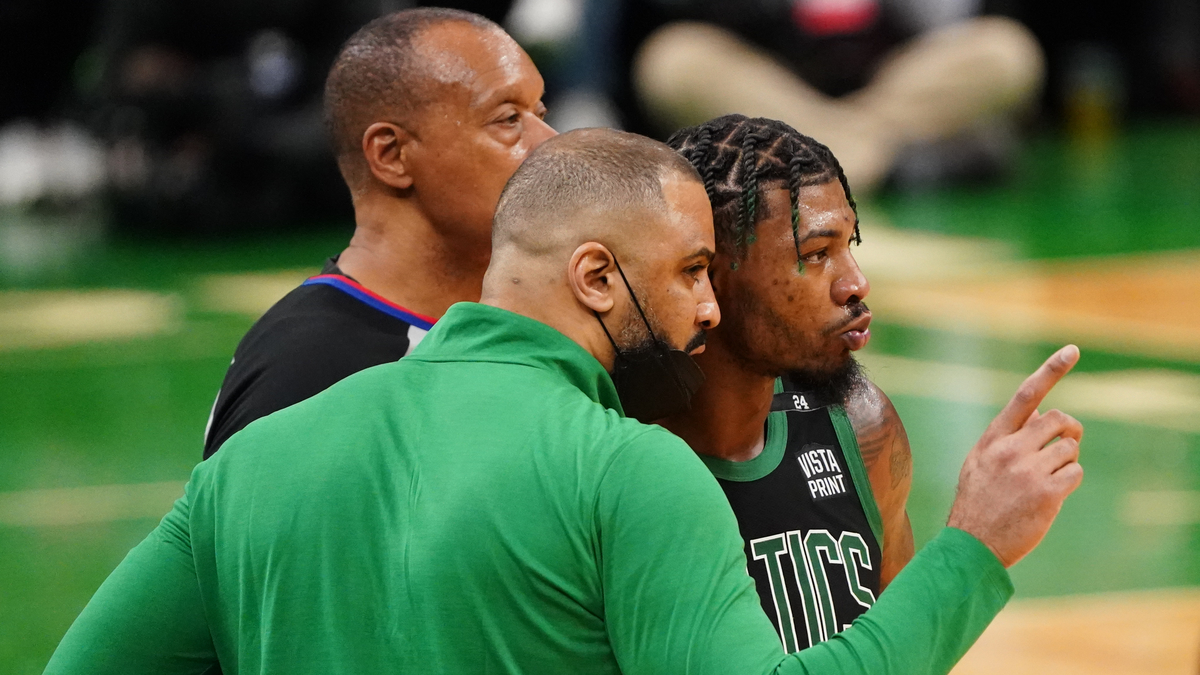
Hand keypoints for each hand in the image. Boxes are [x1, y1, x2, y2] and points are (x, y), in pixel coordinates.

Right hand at [947, 345, 1083, 567]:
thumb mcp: (979, 464)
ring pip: (1069, 448)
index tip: (1072, 350)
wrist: (971, 545)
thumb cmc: (977, 504)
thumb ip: (1005, 440)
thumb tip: (1038, 420)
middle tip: (1066, 446)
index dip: (1051, 370)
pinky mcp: (1045, 493)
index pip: (1025, 396)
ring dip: (1067, 462)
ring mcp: (1027, 470)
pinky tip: (1051, 496)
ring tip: (1048, 481)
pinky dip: (1069, 482)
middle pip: (1058, 420)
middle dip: (1069, 431)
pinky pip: (1075, 473)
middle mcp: (1010, 449)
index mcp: (993, 438)